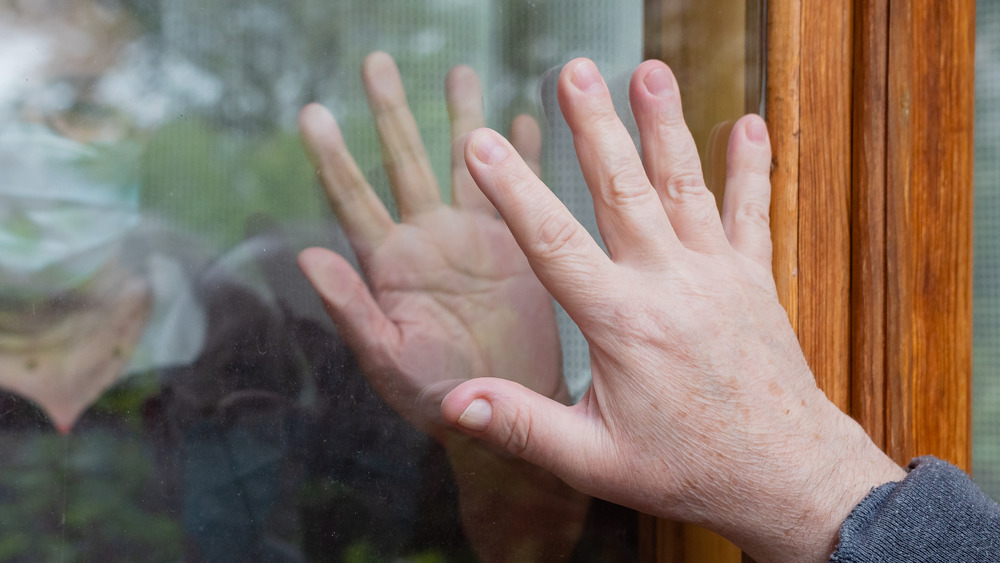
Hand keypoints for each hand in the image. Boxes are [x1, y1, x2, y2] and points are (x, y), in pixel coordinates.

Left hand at [297, 52, 586, 560]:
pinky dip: (522, 155)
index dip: (331, 156)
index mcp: (390, 264)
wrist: (503, 411)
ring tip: (459, 73)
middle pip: (406, 162)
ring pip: (466, 164)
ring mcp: (474, 240)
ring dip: (462, 119)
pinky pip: (519, 191)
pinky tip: (522, 121)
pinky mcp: (517, 249)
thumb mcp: (387, 359)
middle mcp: (429, 241)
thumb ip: (350, 309)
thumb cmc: (437, 397)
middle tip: (376, 62)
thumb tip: (306, 258)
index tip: (311, 112)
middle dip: (391, 112)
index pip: (353, 199)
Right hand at [443, 58, 905, 562]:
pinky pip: (751, 214)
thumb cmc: (688, 469)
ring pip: (685, 186)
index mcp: (623, 324)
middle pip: (623, 190)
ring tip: (649, 71)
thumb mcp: (593, 459)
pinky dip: (750, 169)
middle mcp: (670, 286)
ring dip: (665, 125)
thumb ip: (522, 424)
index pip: (554, 242)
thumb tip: (454, 402)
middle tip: (573, 72)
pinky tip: (747, 123)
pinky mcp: (753, 282)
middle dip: (594, 127)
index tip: (483, 142)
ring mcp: (718, 277)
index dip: (513, 190)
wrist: (786, 476)